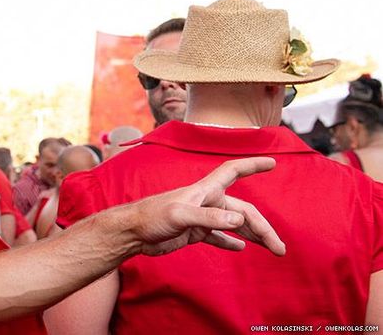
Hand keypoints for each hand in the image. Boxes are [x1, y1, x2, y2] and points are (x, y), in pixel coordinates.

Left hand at [126, 157, 285, 256]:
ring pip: (235, 225)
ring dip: (254, 236)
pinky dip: (231, 241)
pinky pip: (219, 236)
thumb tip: (239, 221)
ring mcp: (201, 218)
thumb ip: (209, 218)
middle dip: (263, 228)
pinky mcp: (194, 232)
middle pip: (243, 211)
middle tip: (279, 248)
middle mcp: (206, 202)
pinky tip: (241, 248)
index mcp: (204, 191)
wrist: (132, 233)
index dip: (252, 166)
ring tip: (273, 250)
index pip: (232, 171)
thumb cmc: (151, 217)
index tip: (272, 162)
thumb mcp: (180, 216)